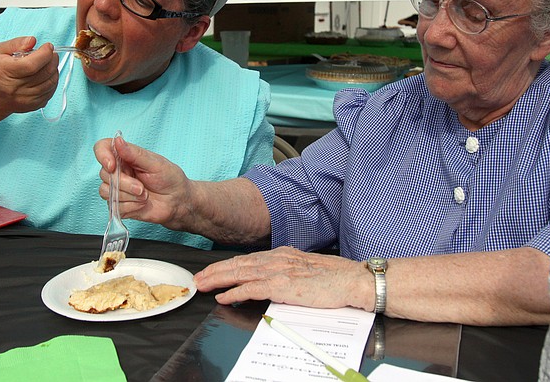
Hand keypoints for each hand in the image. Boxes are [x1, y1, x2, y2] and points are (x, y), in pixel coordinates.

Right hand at [0, 36, 59, 114]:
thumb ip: (16, 43)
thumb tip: (32, 41)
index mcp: (4, 72)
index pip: (31, 65)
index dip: (44, 54)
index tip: (48, 46)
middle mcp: (14, 88)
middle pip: (44, 73)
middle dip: (52, 59)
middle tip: (51, 53)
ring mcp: (25, 99)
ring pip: (50, 83)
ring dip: (54, 70)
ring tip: (49, 62)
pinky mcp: (33, 105)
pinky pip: (51, 91)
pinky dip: (53, 81)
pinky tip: (47, 74)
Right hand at [93, 135, 193, 227]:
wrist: (178, 201)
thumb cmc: (170, 178)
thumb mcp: (156, 164)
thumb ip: (135, 154)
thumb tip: (118, 140)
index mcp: (125, 156)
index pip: (102, 148)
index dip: (102, 156)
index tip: (112, 166)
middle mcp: (118, 171)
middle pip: (104, 174)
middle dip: (124, 183)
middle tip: (142, 188)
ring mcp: (117, 188)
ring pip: (106, 191)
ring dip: (128, 196)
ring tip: (145, 196)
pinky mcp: (119, 205)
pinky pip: (114, 207)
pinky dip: (130, 207)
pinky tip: (142, 204)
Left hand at [194, 246, 373, 311]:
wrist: (351, 279)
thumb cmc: (333, 278)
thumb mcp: (304, 269)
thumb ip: (285, 272)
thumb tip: (269, 281)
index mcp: (282, 254)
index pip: (247, 259)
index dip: (227, 265)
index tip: (212, 271)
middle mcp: (277, 259)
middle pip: (238, 263)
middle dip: (215, 271)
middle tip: (197, 278)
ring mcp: (279, 271)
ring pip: (240, 273)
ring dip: (218, 279)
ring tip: (202, 285)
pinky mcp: (283, 285)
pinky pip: (252, 288)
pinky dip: (235, 291)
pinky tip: (223, 296)